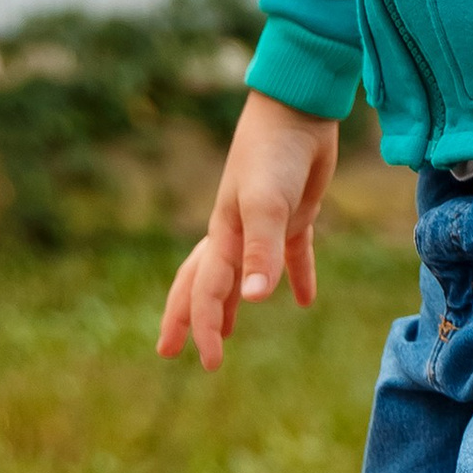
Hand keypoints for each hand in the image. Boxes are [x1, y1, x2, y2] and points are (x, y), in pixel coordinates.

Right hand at [157, 92, 340, 370]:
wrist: (299, 109)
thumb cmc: (275, 153)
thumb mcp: (268, 204)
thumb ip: (261, 250)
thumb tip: (252, 300)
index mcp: (224, 235)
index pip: (206, 291)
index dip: (203, 327)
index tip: (208, 363)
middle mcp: (238, 232)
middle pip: (205, 283)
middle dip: (189, 318)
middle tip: (170, 351)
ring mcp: (265, 224)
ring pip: (241, 274)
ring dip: (231, 303)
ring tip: (227, 331)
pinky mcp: (296, 213)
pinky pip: (292, 255)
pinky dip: (295, 277)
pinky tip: (303, 301)